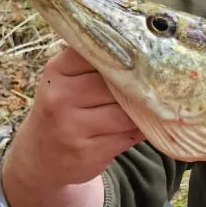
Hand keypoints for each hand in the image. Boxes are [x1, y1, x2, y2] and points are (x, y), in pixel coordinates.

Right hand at [1, 47, 143, 206]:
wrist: (41, 155)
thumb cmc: (64, 109)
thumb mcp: (67, 80)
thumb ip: (95, 64)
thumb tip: (147, 51)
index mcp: (57, 71)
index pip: (100, 54)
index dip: (127, 57)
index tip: (149, 56)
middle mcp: (61, 97)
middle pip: (117, 85)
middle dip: (140, 87)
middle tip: (164, 84)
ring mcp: (72, 127)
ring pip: (126, 113)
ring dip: (145, 112)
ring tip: (158, 106)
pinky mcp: (89, 152)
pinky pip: (128, 137)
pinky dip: (142, 131)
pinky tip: (148, 127)